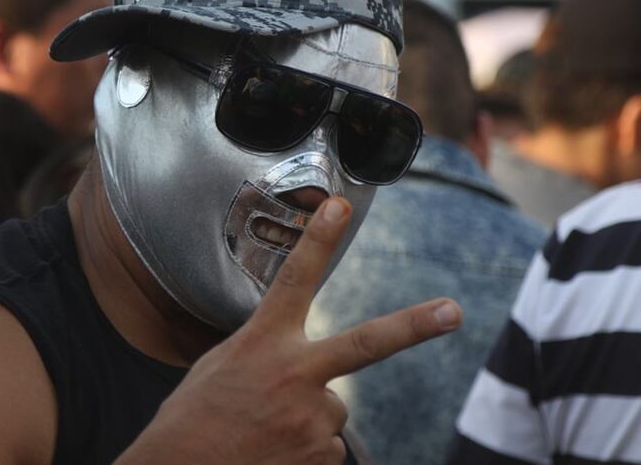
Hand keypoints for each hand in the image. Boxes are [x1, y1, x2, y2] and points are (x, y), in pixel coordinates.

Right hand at [117, 197, 462, 464]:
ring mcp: (311, 418)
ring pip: (329, 407)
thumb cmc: (193, 418)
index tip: (340, 206)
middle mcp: (293, 374)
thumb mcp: (220, 367)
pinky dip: (304, 448)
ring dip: (305, 416)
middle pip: (365, 343)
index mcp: (261, 342)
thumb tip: (297, 365)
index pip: (295, 280)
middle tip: (452, 312)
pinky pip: (326, 445)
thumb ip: (265, 354)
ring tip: (264, 430)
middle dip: (414, 325)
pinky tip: (271, 451)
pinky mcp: (322, 455)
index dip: (319, 240)